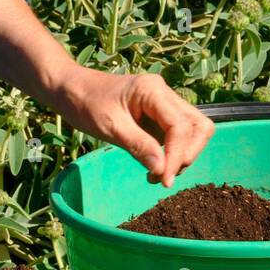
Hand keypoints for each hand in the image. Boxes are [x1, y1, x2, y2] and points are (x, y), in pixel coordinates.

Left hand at [54, 69, 214, 186]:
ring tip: (156, 175)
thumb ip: (138, 146)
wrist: (72, 89)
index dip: (177, 156)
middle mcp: (165, 94)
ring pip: (192, 132)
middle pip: (198, 127)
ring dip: (181, 156)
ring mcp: (164, 105)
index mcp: (153, 91)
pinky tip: (154, 167)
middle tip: (163, 176)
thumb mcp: (110, 127)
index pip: (180, 126)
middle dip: (186, 155)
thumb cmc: (86, 103)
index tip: (164, 180)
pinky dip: (172, 154)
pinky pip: (177, 136)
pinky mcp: (159, 116)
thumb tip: (162, 169)